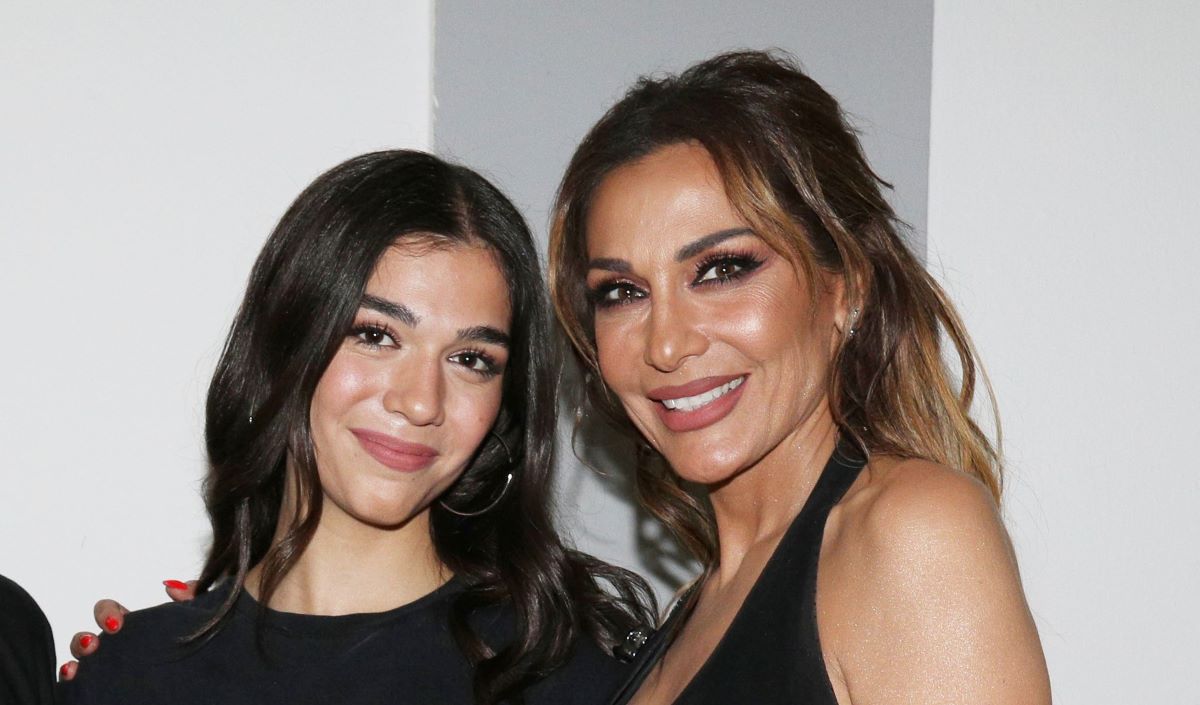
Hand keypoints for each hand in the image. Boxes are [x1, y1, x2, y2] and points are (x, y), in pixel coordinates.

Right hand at [58, 579, 196, 680]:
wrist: (202, 685)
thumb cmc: (194, 651)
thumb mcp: (195, 623)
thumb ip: (190, 599)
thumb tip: (174, 586)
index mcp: (136, 630)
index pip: (111, 612)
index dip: (108, 612)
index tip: (117, 623)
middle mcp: (117, 649)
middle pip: (87, 637)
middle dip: (83, 639)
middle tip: (93, 645)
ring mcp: (108, 669)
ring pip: (80, 661)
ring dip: (76, 660)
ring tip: (77, 666)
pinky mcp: (105, 688)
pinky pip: (79, 684)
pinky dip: (71, 680)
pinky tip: (73, 679)